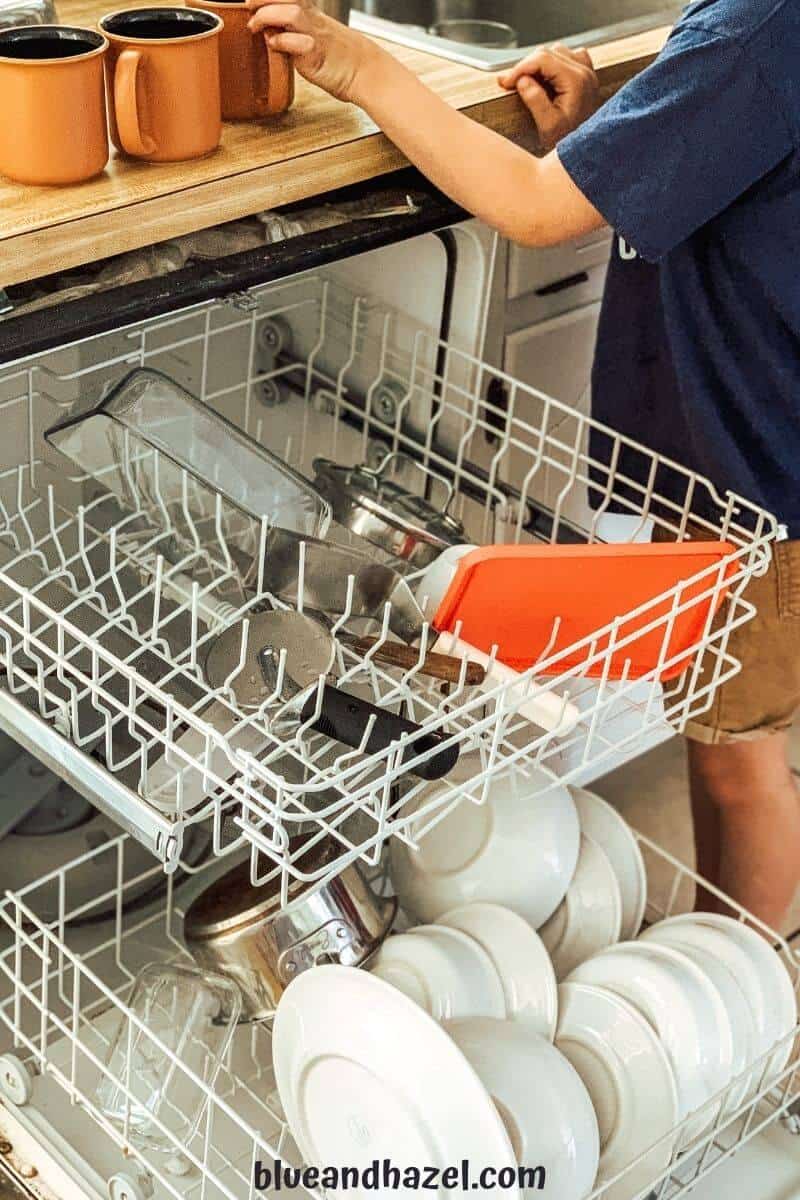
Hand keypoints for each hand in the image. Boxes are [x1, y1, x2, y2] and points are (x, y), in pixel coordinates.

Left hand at [246, 0, 380, 102]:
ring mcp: (315, 36)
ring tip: (254, 25)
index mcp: (311, 14)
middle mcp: (313, 20)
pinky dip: (281, 42)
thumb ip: (290, 33)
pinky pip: (298, 43)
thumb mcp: (313, 38)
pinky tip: (274, 45)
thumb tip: (268, 31)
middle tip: (249, 5)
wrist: (365, 71)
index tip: (252, 1)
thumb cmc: (339, 58)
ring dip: (268, 15)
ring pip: (292, 12)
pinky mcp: (317, 55)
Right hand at [498, 45, 599, 150]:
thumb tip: (522, 80)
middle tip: (509, 84)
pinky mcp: (586, 78)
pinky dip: (554, 63)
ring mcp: (587, 73)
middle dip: (525, 66)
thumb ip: (535, 100)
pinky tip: (546, 78)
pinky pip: (569, 58)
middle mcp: (584, 72)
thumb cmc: (570, 144)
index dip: (520, 68)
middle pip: (548, 53)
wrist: (588, 155)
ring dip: (538, 64)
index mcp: (576, 80)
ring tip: (525, 82)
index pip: (542, 59)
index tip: (505, 82)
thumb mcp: (548, 127)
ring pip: (557, 52)